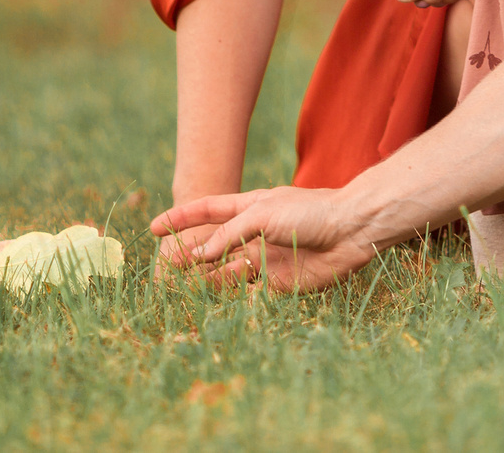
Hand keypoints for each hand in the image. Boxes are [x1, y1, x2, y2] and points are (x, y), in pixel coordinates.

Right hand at [156, 188, 380, 291]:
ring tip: (191, 283)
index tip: (153, 228)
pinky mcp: (278, 283)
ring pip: (226, 272)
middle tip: (169, 267)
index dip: (181, 218)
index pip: (208, 210)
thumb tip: (200, 255)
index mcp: (250, 207)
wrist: (350, 231)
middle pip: (213, 247)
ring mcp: (265, 259)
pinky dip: (231, 295)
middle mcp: (254, 234)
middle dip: (190, 256)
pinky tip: (221, 294)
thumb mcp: (263, 213)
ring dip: (208, 278)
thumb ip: (230, 234)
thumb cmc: (309, 212)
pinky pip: (247, 292)